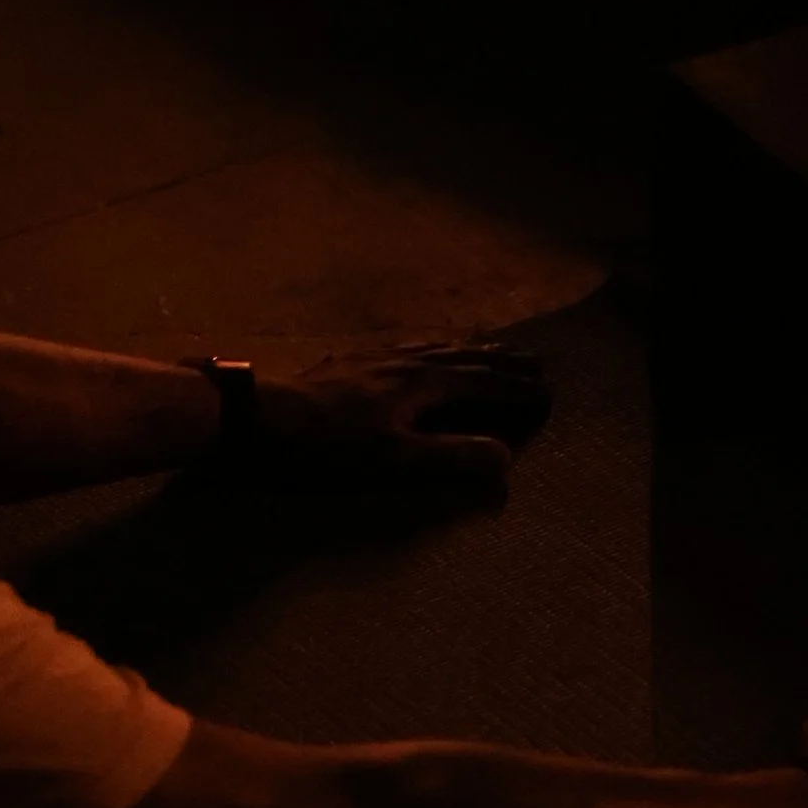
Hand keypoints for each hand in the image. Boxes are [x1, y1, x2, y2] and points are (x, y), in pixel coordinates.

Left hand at [254, 340, 552, 502]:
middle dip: (501, 361)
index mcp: (422, 383)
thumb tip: (505, 458)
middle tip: (535, 361)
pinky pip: (404, 347)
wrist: (260, 417)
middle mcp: (404, 361)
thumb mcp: (394, 460)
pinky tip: (415, 352)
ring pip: (434, 347)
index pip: (482, 382)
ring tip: (487, 349)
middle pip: (464, 356)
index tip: (548, 390)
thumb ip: (450, 458)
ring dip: (468, 349)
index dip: (516, 388)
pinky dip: (428, 347)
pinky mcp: (348, 363)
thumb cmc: (327, 447)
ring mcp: (374, 358)